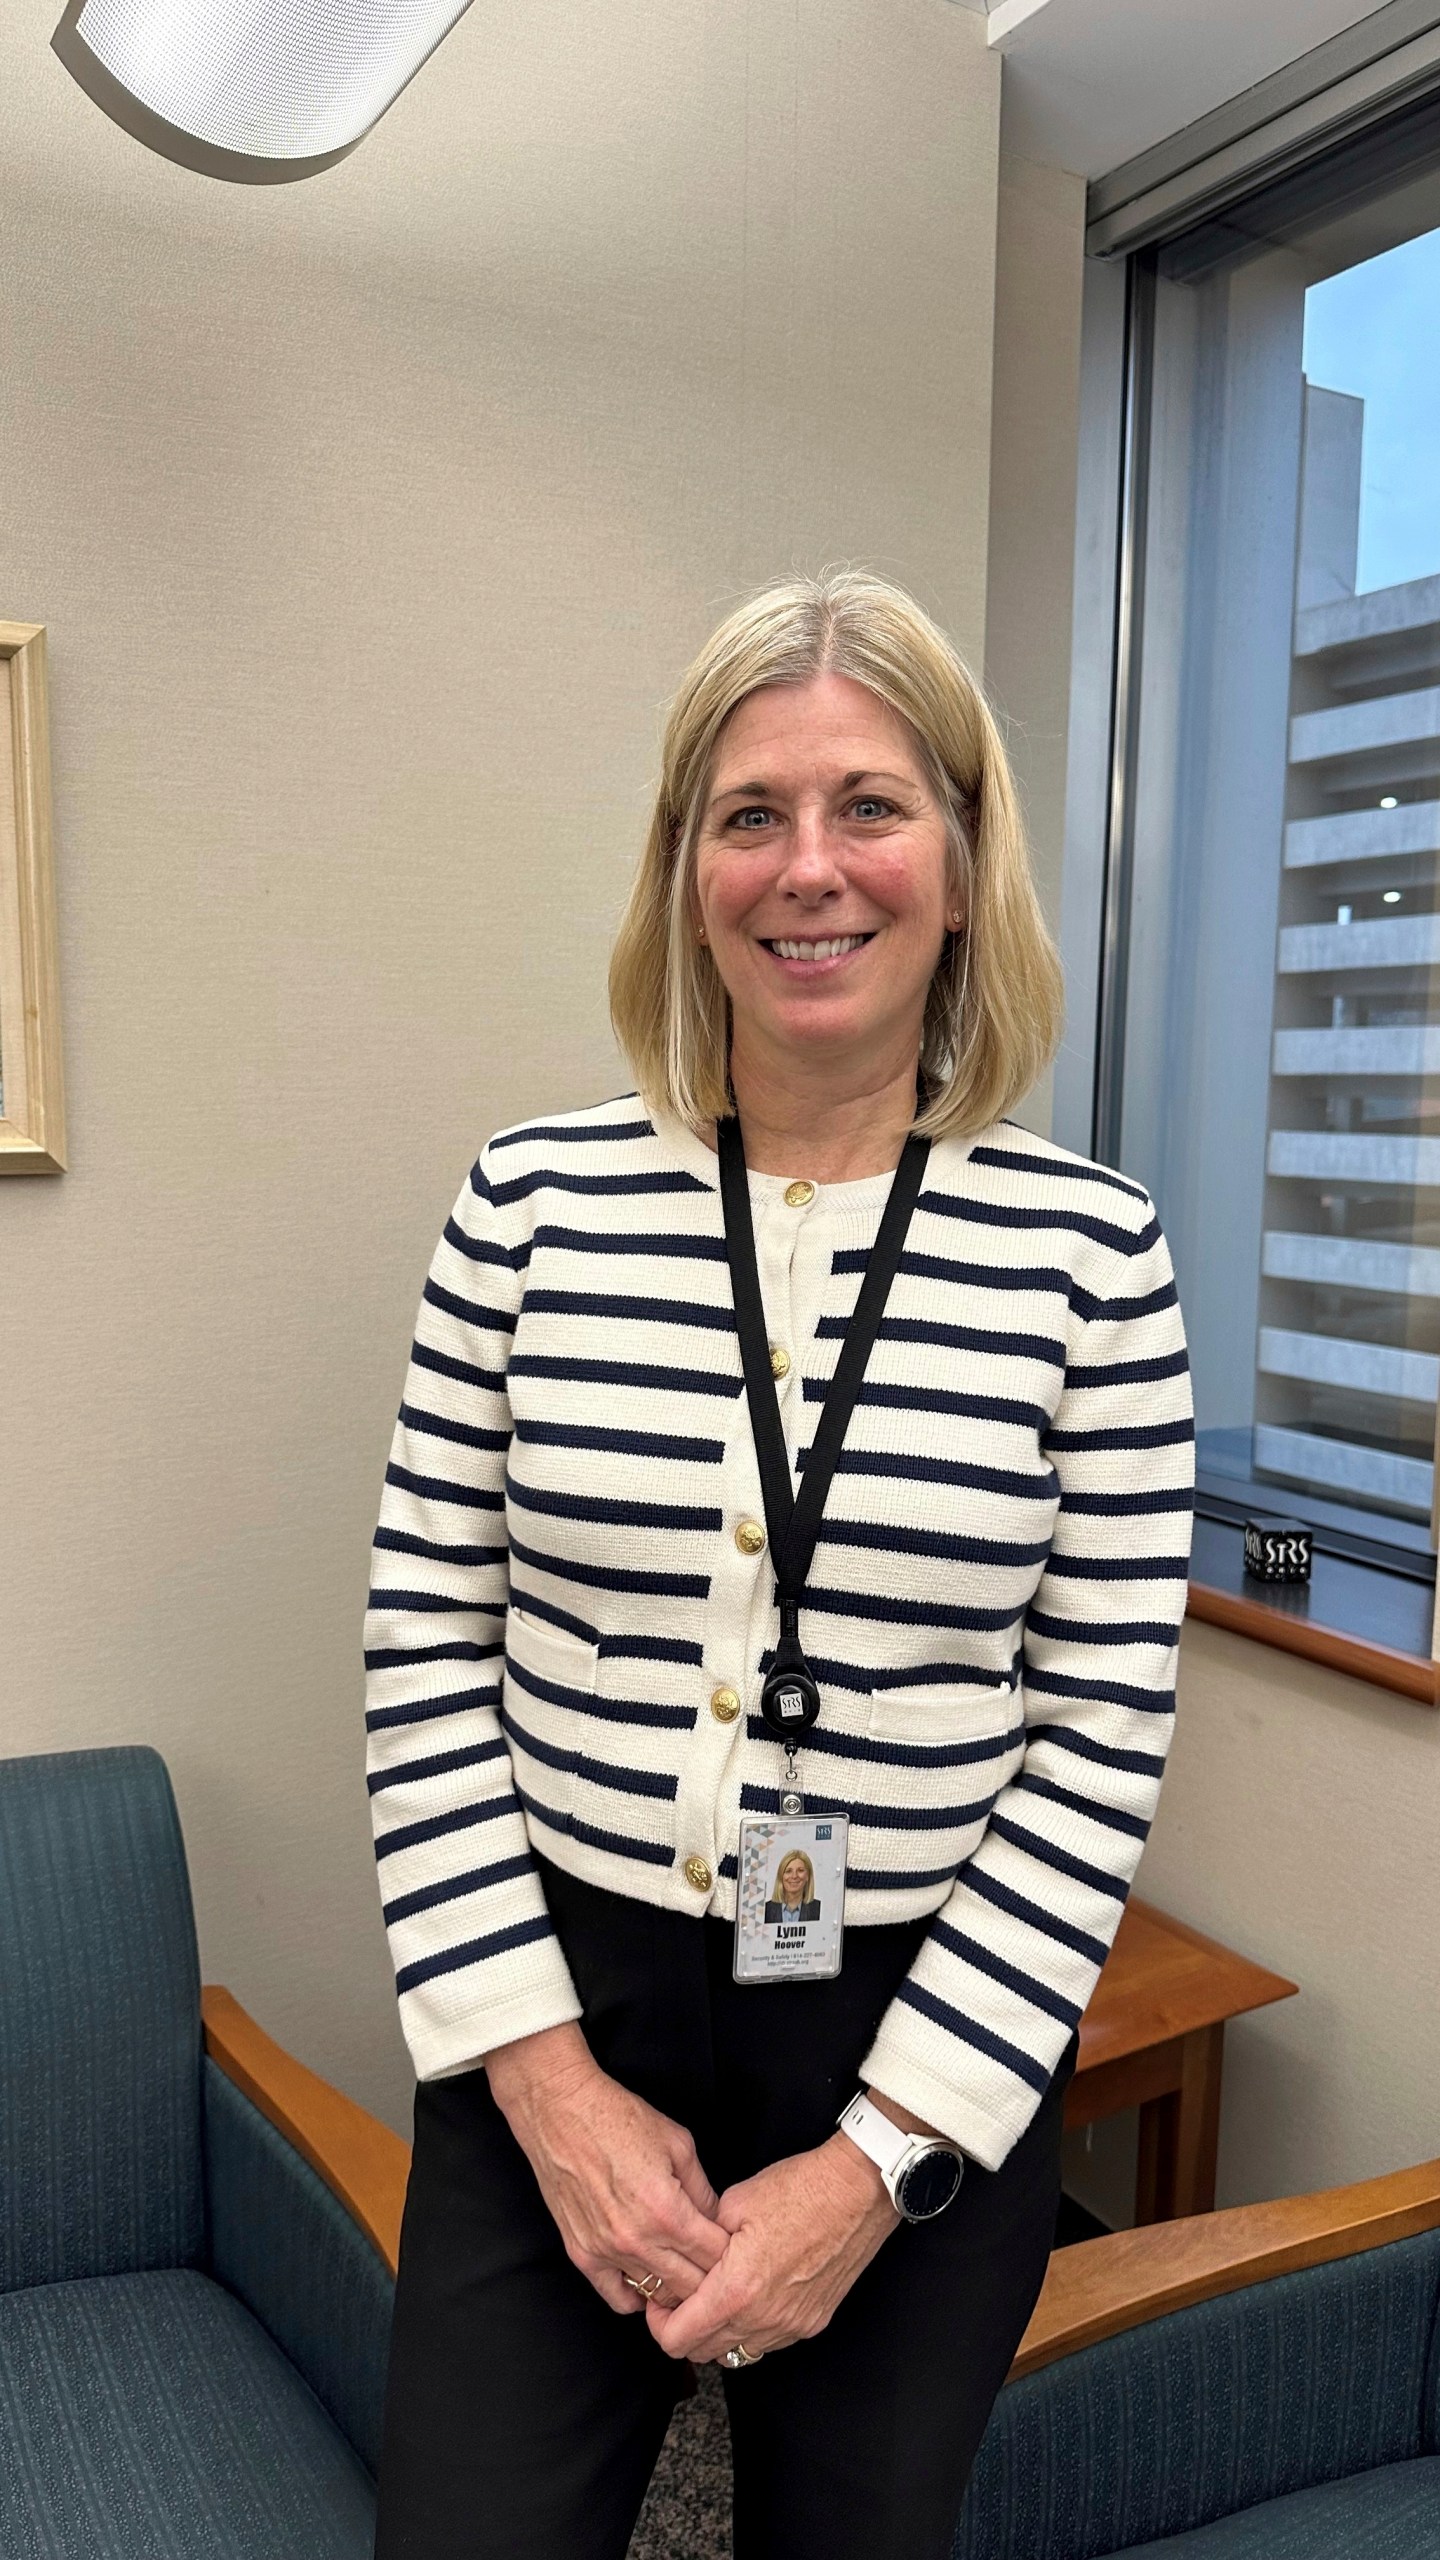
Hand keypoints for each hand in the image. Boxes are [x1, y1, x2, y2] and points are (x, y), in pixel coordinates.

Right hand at [486, 2023, 726, 2315]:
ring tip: (683, 2270)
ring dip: (675, 2287)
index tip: (733, 2247)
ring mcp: (607, 2252)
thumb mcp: (678, 2143)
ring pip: (656, 2295)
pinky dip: (636, 2296)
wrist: (561, 2111)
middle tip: (715, 2265)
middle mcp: (637, 2240)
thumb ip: (702, 2189)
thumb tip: (716, 2220)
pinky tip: (647, 2280)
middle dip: (709, 2278)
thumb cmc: (619, 2118)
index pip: (714, 2257)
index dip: (731, 2253)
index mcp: (667, 2211)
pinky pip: (616, 2298)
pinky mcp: (581, 2254)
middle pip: (690, 2286)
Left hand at [643, 2132, 899, 2364]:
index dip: (659, 2322)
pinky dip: (751, 2328)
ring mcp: (791, 2326)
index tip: (659, 2302)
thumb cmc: (799, 2189)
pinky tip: (753, 2295)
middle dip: (685, 2328)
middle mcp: (763, 2318)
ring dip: (719, 2331)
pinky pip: (768, 2341)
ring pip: (736, 2352)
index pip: (678, 2339)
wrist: (857, 2191)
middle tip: (684, 2297)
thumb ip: (701, 2242)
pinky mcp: (812, 2322)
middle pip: (703, 2352)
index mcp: (737, 2289)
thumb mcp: (733, 2203)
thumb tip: (684, 2258)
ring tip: (718, 2294)